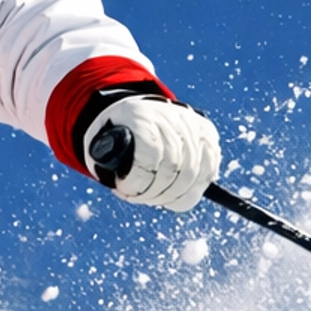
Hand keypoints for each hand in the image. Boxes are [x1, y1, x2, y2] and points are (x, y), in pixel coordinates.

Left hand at [85, 95, 219, 211]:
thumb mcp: (102, 145)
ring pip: (193, 173)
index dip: (137, 182)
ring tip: (156, 197)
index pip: (149, 156)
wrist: (136, 112)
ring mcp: (193, 124)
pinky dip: (191, 191)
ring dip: (173, 195)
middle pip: (174, 168)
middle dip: (155, 193)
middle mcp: (171, 116)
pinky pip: (208, 171)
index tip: (123, 189)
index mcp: (140, 116)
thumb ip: (108, 162)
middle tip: (141, 197)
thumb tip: (125, 188)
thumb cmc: (115, 136)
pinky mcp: (207, 134)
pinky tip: (175, 196)